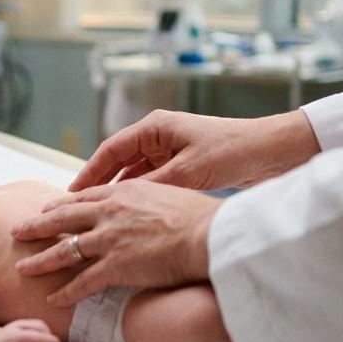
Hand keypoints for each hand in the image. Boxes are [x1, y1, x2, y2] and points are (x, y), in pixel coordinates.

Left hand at [10, 180, 220, 305]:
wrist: (209, 234)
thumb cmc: (199, 216)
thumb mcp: (167, 194)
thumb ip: (146, 200)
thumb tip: (144, 207)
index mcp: (122, 193)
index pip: (82, 198)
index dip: (59, 205)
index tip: (44, 209)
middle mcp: (110, 213)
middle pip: (61, 219)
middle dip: (34, 226)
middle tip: (15, 231)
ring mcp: (110, 239)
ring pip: (64, 251)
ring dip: (40, 261)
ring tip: (20, 269)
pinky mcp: (116, 266)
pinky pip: (83, 282)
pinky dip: (66, 292)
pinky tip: (52, 299)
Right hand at [72, 109, 319, 190]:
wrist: (272, 151)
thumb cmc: (234, 151)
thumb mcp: (189, 171)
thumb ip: (153, 186)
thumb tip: (119, 204)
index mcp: (156, 126)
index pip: (111, 149)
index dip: (89, 172)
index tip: (70, 193)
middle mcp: (160, 135)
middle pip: (118, 161)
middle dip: (97, 184)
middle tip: (75, 207)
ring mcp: (171, 149)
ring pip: (133, 172)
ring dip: (117, 191)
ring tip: (97, 215)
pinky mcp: (183, 164)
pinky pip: (151, 180)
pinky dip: (138, 195)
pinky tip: (129, 214)